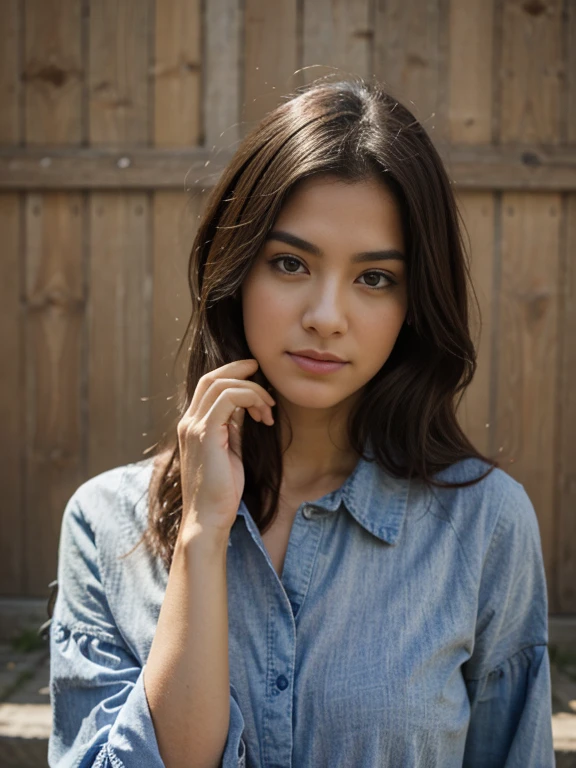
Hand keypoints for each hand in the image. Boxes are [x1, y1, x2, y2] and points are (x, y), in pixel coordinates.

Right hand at [176, 359, 275, 540]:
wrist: (207, 519)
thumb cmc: (221, 492)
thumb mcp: (230, 451)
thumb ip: (232, 426)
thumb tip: (245, 406)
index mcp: (192, 425)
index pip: (208, 385)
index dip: (232, 374)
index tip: (258, 380)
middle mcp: (188, 422)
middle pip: (212, 377)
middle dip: (240, 369)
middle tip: (265, 377)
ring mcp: (194, 427)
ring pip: (221, 384)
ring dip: (252, 390)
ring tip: (268, 410)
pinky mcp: (205, 434)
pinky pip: (228, 398)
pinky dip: (250, 398)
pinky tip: (263, 416)